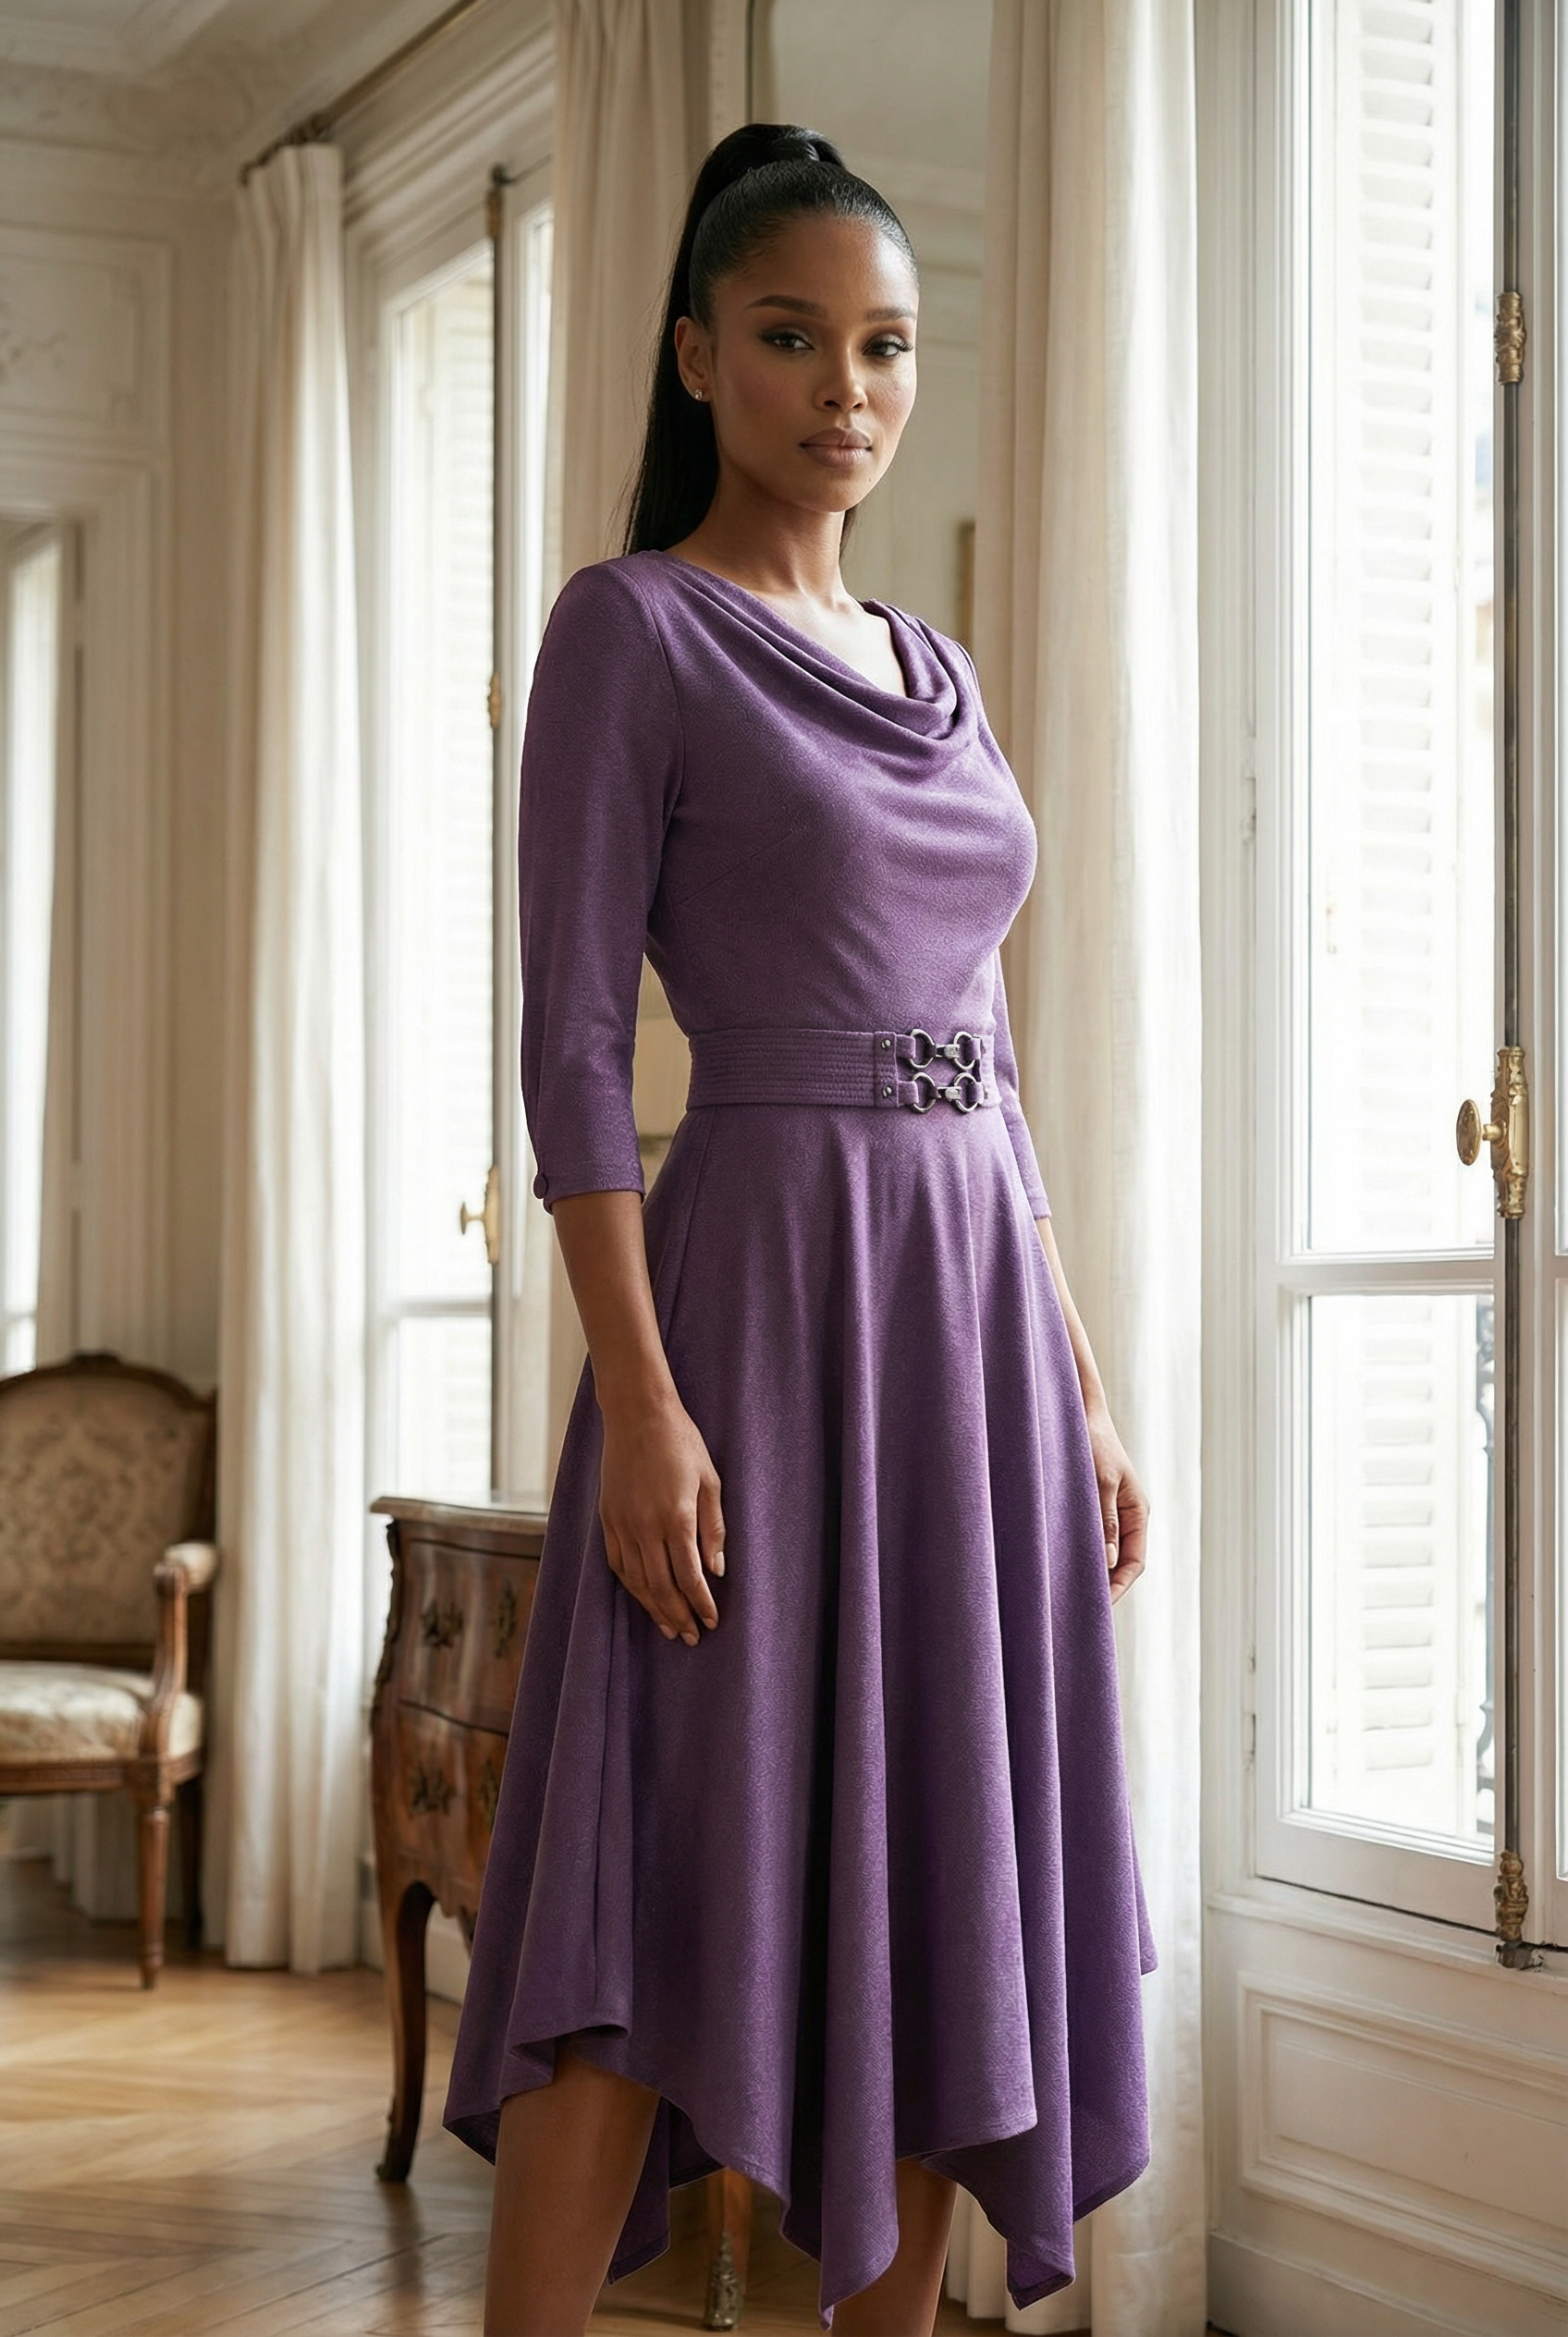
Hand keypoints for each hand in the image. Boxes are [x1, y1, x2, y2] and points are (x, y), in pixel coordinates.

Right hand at [598, 1389, 725, 1646]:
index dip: (702, 1603)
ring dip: (654, 1608)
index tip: (713, 1621)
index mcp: (676, 1517)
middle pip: (661, 1586)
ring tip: (670, 1627)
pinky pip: (617, 1563)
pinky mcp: (607, 1518)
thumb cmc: (681, 1443)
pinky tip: (642, 1596)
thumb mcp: (710, 1481)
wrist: (637, 1414)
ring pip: (636, 1580)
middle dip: (679, 1615)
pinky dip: (631, 1585)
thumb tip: (716, 1569)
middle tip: (693, 1636)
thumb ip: (713, 1528)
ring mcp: (622, 1524)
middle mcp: (645, 1526)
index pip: (690, 1576)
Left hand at [1084, 1403, 1147, 1604]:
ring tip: (1065, 1595)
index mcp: (1137, 1510)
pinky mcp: (1087, 1506)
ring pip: (1101, 1553)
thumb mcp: (1099, 1480)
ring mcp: (1107, 1511)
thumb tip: (1107, 1563)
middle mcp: (1125, 1515)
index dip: (1119, 1587)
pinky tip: (1056, 1566)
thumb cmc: (1090, 1440)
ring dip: (1088, 1572)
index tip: (1099, 1607)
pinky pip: (1086, 1538)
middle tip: (1078, 1611)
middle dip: (1104, 1586)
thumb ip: (1105, 1520)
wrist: (1074, 1410)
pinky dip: (1076, 1555)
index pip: (1135, 1561)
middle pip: (1119, 1563)